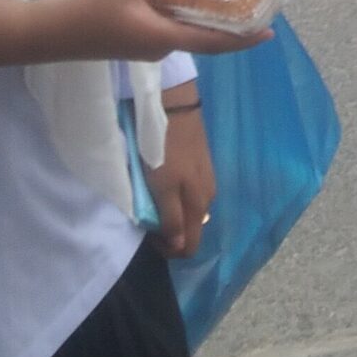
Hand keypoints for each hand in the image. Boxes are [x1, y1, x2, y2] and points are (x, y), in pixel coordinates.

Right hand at [51, 0, 268, 63]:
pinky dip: (181, 8)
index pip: (213, 42)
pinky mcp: (134, 38)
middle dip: (228, 21)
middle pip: (203, 35)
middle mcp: (161, 46)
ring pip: (184, 27)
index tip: (269, 32)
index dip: (243, 40)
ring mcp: (147, 44)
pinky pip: (168, 24)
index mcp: (164, 38)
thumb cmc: (86, 12)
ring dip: (203, 11)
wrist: (49, 34)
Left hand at [143, 100, 215, 257]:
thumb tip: (181, 246)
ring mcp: (207, 178)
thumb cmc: (164, 150)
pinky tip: (165, 183)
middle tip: (148, 218)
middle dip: (171, 232)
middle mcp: (208, 196)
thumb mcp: (164, 187)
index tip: (149, 237)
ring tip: (153, 199)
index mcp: (200, 205)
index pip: (190, 245)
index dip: (169, 249)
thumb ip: (172, 218)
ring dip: (173, 213)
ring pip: (191, 210)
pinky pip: (190, 192)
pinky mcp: (202, 163)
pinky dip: (177, 196)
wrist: (174, 107)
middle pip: (191, 228)